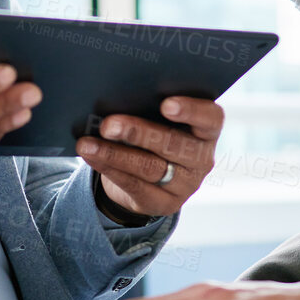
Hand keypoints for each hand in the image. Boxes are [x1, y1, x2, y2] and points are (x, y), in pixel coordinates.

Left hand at [75, 96, 222, 217]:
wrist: (150, 175)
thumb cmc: (156, 130)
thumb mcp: (161, 118)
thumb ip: (150, 107)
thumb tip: (117, 96)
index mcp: (208, 130)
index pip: (211, 119)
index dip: (191, 111)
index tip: (166, 105)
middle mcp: (202, 158)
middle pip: (173, 144)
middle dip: (138, 132)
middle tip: (108, 124)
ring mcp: (186, 184)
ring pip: (150, 167)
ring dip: (115, 154)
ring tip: (88, 144)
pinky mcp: (165, 203)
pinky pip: (135, 185)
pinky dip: (109, 168)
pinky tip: (91, 155)